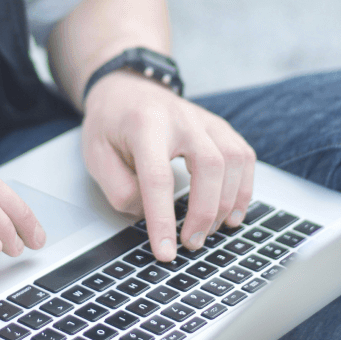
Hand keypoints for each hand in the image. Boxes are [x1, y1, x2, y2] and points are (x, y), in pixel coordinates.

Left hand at [82, 72, 255, 260]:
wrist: (127, 88)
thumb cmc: (111, 123)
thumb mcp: (96, 156)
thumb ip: (120, 189)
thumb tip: (149, 215)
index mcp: (145, 124)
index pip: (158, 177)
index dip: (163, 218)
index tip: (166, 251)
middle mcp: (181, 118)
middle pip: (209, 165)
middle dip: (205, 212)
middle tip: (191, 243)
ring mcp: (205, 120)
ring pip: (234, 160)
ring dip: (227, 203)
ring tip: (210, 231)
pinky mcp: (220, 127)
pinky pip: (244, 157)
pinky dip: (243, 189)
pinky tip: (232, 213)